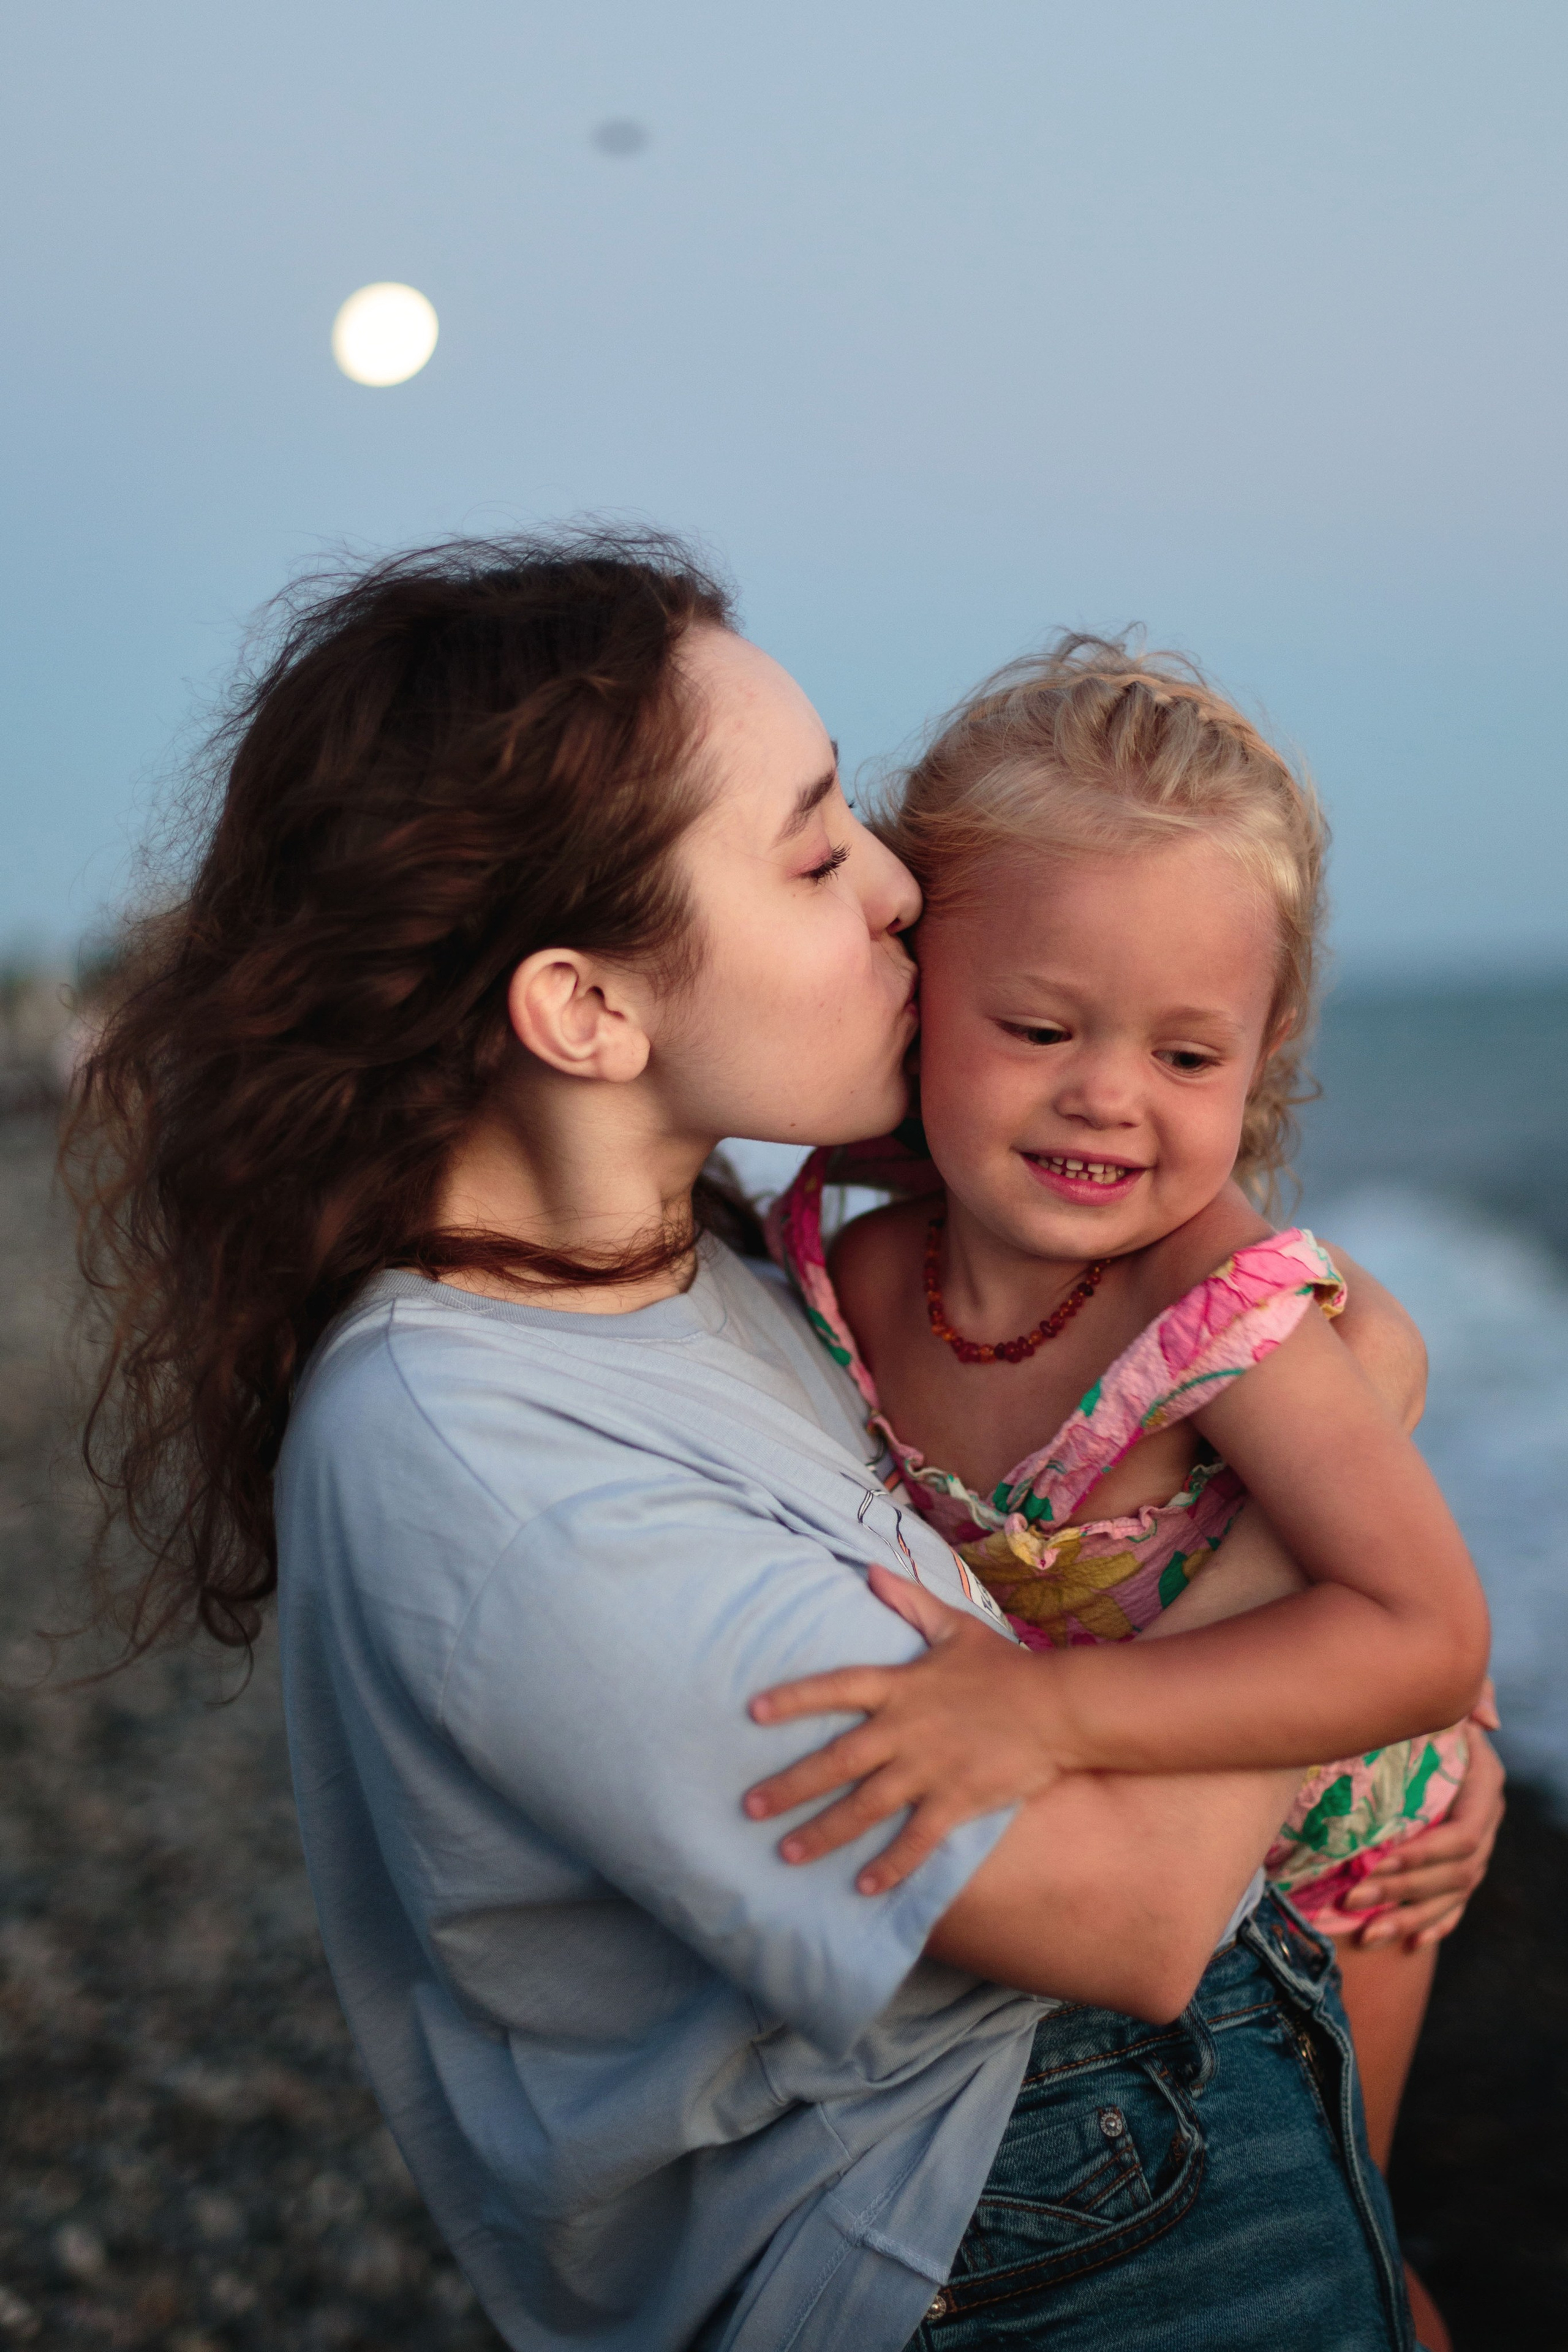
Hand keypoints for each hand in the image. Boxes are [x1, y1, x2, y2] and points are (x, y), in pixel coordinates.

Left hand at [745, 1564, 1062, 1894]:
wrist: (1058, 1707)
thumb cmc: (1004, 1666)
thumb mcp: (955, 1627)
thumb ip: (909, 1601)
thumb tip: (870, 1570)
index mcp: (901, 1687)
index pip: (836, 1688)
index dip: (794, 1699)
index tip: (753, 1712)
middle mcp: (905, 1731)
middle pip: (837, 1761)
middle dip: (790, 1786)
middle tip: (748, 1807)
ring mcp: (929, 1770)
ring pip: (865, 1807)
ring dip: (824, 1832)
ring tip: (786, 1854)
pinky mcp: (956, 1802)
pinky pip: (916, 1841)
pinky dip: (890, 1866)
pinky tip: (862, 1888)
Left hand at [1343, 1692, 1505, 1949]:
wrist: (1414, 1717)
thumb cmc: (1418, 1700)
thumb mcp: (1441, 1695)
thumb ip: (1467, 1695)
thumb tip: (1489, 1722)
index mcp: (1484, 1785)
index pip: (1462, 1835)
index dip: (1421, 1856)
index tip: (1374, 1863)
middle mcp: (1486, 1819)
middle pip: (1454, 1873)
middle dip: (1403, 1892)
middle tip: (1353, 1898)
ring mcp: (1476, 1847)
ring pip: (1451, 1896)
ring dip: (1409, 1917)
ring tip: (1367, 1933)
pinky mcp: (1460, 1863)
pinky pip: (1454, 1904)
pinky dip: (1433, 1923)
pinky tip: (1408, 1942)